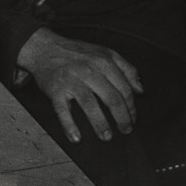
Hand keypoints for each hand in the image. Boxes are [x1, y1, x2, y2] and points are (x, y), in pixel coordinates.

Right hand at [17, 28, 142, 143]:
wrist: (45, 48)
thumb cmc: (77, 53)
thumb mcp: (104, 52)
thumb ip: (126, 68)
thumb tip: (141, 89)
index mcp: (103, 61)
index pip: (123, 88)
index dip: (131, 106)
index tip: (133, 118)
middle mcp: (88, 70)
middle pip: (111, 98)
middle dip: (121, 118)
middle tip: (125, 130)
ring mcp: (71, 80)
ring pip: (90, 105)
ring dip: (100, 124)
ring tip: (107, 136)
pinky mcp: (55, 90)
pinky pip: (63, 110)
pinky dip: (69, 125)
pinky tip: (77, 137)